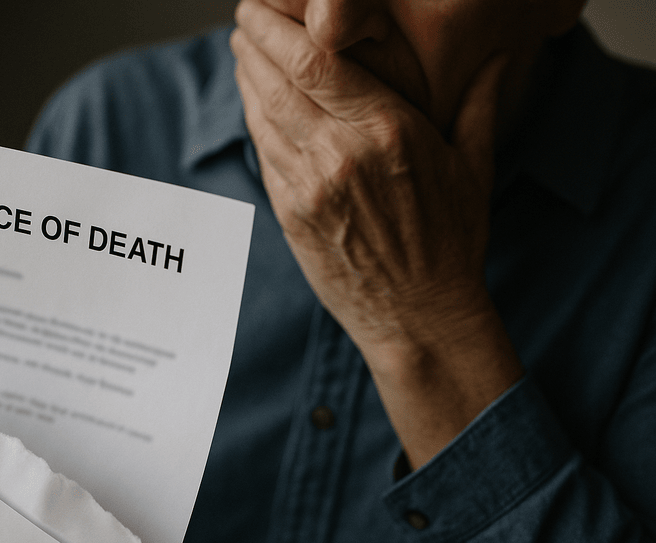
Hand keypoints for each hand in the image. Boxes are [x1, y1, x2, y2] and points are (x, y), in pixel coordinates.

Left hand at [231, 0, 523, 466]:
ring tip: (243, 51)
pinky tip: (253, 101)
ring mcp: (308, 186)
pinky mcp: (289, 214)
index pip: (315, 60)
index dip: (277, 28)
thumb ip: (478, 105)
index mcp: (386, 132)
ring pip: (261, 114)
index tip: (262, 7)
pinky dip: (253, 119)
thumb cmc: (451, 243)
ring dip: (246, 76)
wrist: (417, 317)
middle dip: (252, 41)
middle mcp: (339, 154)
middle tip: (245, 17)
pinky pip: (263, 152)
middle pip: (277, 79)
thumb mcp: (472, 169)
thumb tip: (495, 58)